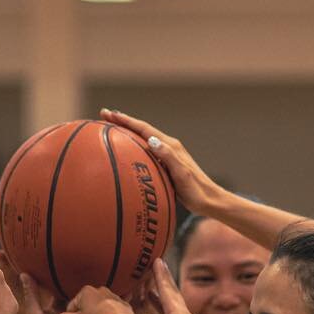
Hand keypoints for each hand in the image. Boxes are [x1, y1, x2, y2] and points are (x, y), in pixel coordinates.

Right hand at [99, 108, 224, 215]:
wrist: (208, 200)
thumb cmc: (195, 190)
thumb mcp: (181, 174)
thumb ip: (168, 156)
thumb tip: (152, 141)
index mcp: (170, 146)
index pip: (144, 128)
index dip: (126, 120)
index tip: (109, 113)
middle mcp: (168, 146)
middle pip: (142, 130)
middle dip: (123, 121)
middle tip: (105, 114)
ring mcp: (167, 155)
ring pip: (143, 138)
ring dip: (127, 131)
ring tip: (111, 128)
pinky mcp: (167, 164)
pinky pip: (146, 150)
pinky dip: (134, 146)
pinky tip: (126, 152)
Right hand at [142, 259, 219, 313]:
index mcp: (177, 311)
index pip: (166, 288)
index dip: (159, 275)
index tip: (156, 260)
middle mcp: (181, 313)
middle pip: (170, 291)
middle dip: (162, 278)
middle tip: (157, 265)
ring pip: (169, 302)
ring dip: (159, 294)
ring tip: (149, 288)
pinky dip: (159, 309)